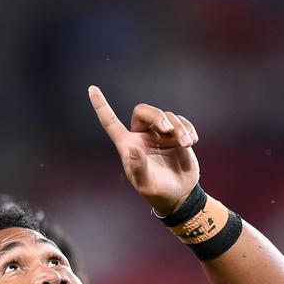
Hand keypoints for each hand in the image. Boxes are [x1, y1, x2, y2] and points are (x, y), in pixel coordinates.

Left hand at [88, 85, 199, 214]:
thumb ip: (138, 167)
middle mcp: (142, 136)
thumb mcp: (145, 184)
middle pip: (144, 111)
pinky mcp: (177, 135)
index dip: (101, 106)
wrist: (179, 194)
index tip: (92, 89)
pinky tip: (192, 142)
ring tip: (187, 144)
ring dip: (179, 128)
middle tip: (168, 129)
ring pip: (168, 116)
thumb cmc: (156, 192)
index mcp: (127, 145)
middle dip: (157, 116)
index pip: (110, 122)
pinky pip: (182, 122)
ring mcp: (160, 134)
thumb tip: (133, 148)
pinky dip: (188, 128)